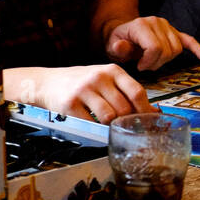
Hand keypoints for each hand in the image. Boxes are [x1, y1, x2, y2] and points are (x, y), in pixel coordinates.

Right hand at [8, 65, 153, 123]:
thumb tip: (152, 111)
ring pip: (109, 117)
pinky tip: (92, 123)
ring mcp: (83, 90)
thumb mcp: (106, 79)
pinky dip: (94, 128)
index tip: (147, 120)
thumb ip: (127, 92)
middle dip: (126, 120)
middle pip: (124, 107)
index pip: (136, 92)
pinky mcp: (70, 104)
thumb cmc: (81, 82)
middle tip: (123, 124)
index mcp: (112, 71)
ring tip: (105, 122)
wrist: (47, 82)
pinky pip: (90, 123)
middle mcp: (99, 78)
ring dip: (109, 125)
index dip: (144, 109)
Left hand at [103, 16, 199, 70]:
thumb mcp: (111, 45)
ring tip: (153, 61)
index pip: (155, 48)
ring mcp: (167, 26)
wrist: (122, 31)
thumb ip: (117, 48)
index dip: (149, 62)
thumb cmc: (117, 41)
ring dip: (167, 60)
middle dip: (157, 63)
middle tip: (144, 65)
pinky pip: (189, 40)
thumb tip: (121, 46)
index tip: (139, 67)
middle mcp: (157, 22)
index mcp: (142, 25)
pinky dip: (199, 50)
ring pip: (177, 49)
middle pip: (167, 50)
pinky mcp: (174, 31)